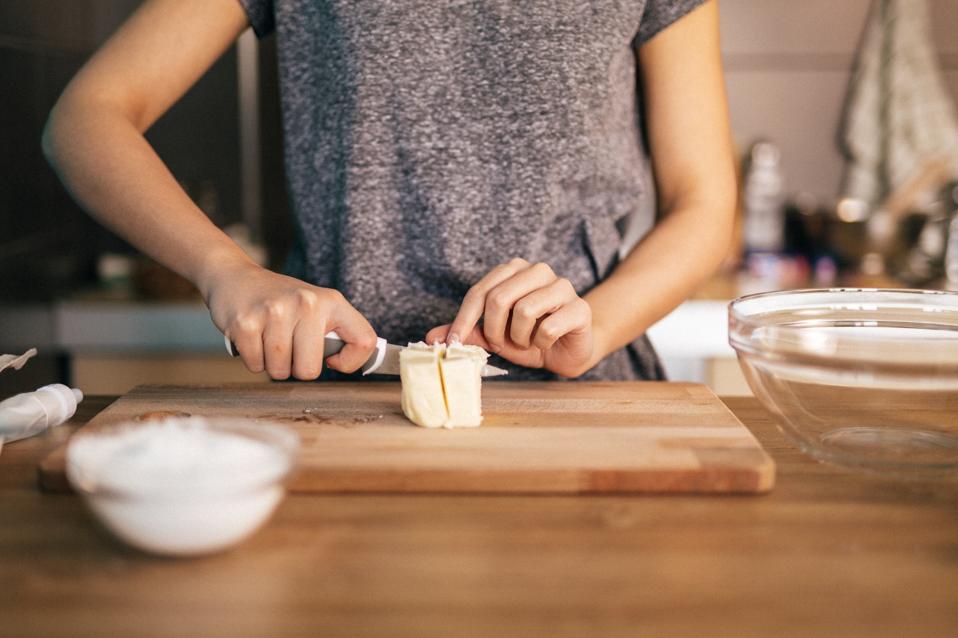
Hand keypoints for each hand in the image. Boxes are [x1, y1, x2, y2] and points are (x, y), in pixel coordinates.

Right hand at [201, 261, 377, 379]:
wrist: (235, 277)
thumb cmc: (282, 302)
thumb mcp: (318, 306)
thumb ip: (338, 332)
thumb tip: (349, 365)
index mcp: (332, 301)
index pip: (364, 341)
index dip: (352, 362)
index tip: (333, 360)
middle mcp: (307, 303)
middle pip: (309, 371)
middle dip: (296, 368)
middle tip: (289, 347)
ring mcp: (275, 312)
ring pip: (280, 371)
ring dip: (272, 364)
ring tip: (269, 338)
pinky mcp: (246, 323)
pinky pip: (255, 366)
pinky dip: (253, 359)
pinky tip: (253, 337)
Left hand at [426, 258, 594, 377]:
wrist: (567, 351)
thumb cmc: (529, 338)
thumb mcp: (493, 336)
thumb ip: (466, 332)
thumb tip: (431, 337)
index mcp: (514, 270)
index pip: (480, 291)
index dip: (463, 319)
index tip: (453, 342)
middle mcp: (538, 271)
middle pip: (499, 298)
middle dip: (494, 330)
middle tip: (501, 343)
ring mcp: (562, 286)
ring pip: (524, 311)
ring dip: (519, 337)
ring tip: (527, 341)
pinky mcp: (580, 308)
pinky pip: (548, 327)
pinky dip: (541, 343)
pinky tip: (546, 343)